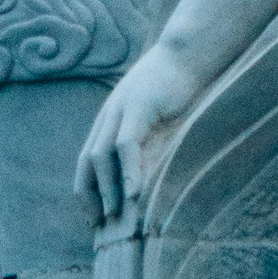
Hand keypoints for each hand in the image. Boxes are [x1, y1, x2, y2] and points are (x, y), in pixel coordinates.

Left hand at [77, 46, 190, 226]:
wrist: (190, 54)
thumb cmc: (179, 90)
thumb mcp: (160, 123)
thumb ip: (149, 147)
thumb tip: (146, 183)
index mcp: (110, 121)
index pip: (88, 162)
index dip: (88, 191)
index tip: (95, 218)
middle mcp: (109, 117)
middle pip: (87, 162)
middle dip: (90, 195)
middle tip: (98, 224)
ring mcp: (121, 110)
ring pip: (101, 156)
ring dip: (107, 188)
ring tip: (115, 214)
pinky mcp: (138, 106)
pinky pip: (126, 144)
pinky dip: (127, 170)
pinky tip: (134, 192)